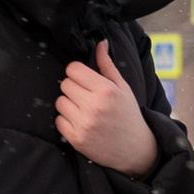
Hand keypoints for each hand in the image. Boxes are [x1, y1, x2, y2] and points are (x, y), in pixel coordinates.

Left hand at [57, 42, 158, 178]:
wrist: (136, 149)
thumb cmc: (129, 115)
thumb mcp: (123, 88)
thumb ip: (107, 65)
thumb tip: (100, 43)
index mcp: (106, 90)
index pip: (73, 69)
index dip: (77, 72)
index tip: (84, 79)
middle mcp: (93, 106)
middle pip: (65, 84)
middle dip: (73, 88)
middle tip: (86, 96)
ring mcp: (84, 124)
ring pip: (59, 102)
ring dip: (68, 104)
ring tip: (83, 109)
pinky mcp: (76, 139)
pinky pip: (58, 121)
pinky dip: (66, 120)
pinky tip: (80, 122)